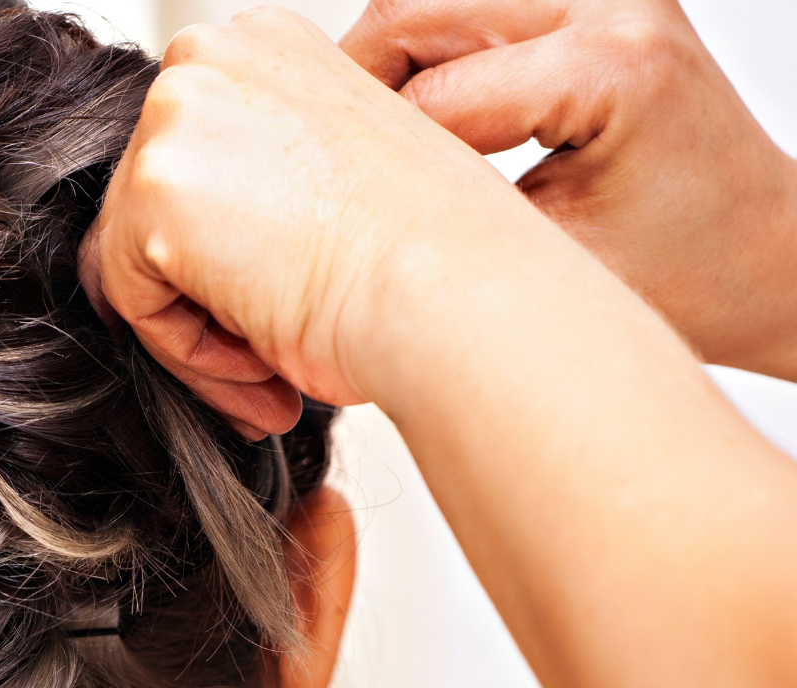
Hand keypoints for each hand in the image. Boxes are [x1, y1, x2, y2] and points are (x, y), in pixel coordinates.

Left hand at [79, 7, 535, 413]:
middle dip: (200, 296)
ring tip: (267, 373)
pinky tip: (258, 364)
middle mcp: (209, 56)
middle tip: (267, 362)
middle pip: (143, 208)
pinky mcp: (153, 188)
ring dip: (195, 330)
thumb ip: (248, 180)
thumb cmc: (424, 257)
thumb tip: (191, 231)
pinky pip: (127, 299)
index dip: (221, 253)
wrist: (452, 294)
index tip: (274, 306)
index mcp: (258, 45)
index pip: (186, 162)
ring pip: (130, 257)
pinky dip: (184, 351)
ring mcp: (175, 114)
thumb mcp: (322, 182)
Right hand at [342, 0, 796, 378]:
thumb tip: (337, 213)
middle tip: (327, 175)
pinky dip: (422, 61)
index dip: (363, 167)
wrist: (758, 250)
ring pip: (427, 0)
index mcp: (611, 64)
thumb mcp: (544, 266)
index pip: (429, 100)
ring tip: (369, 151)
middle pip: (412, 10)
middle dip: (352, 94)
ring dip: (383, 71)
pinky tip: (415, 123)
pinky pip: (462, 8)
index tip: (323, 224)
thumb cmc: (684, 272)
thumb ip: (444, 226)